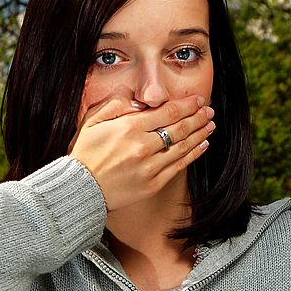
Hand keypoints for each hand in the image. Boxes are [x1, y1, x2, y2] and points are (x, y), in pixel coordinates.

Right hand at [69, 95, 214, 211]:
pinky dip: (193, 154)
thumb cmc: (85, 153)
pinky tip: (202, 145)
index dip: (187, 105)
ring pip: (182, 147)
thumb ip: (117, 105)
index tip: (198, 101)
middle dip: (198, 118)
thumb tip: (140, 101)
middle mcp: (143, 146)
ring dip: (200, 134)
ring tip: (210, 126)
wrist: (80, 188)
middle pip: (179, 128)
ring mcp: (150, 167)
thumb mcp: (93, 121)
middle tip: (209, 112)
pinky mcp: (152, 183)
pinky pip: (178, 166)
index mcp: (130, 128)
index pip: (167, 112)